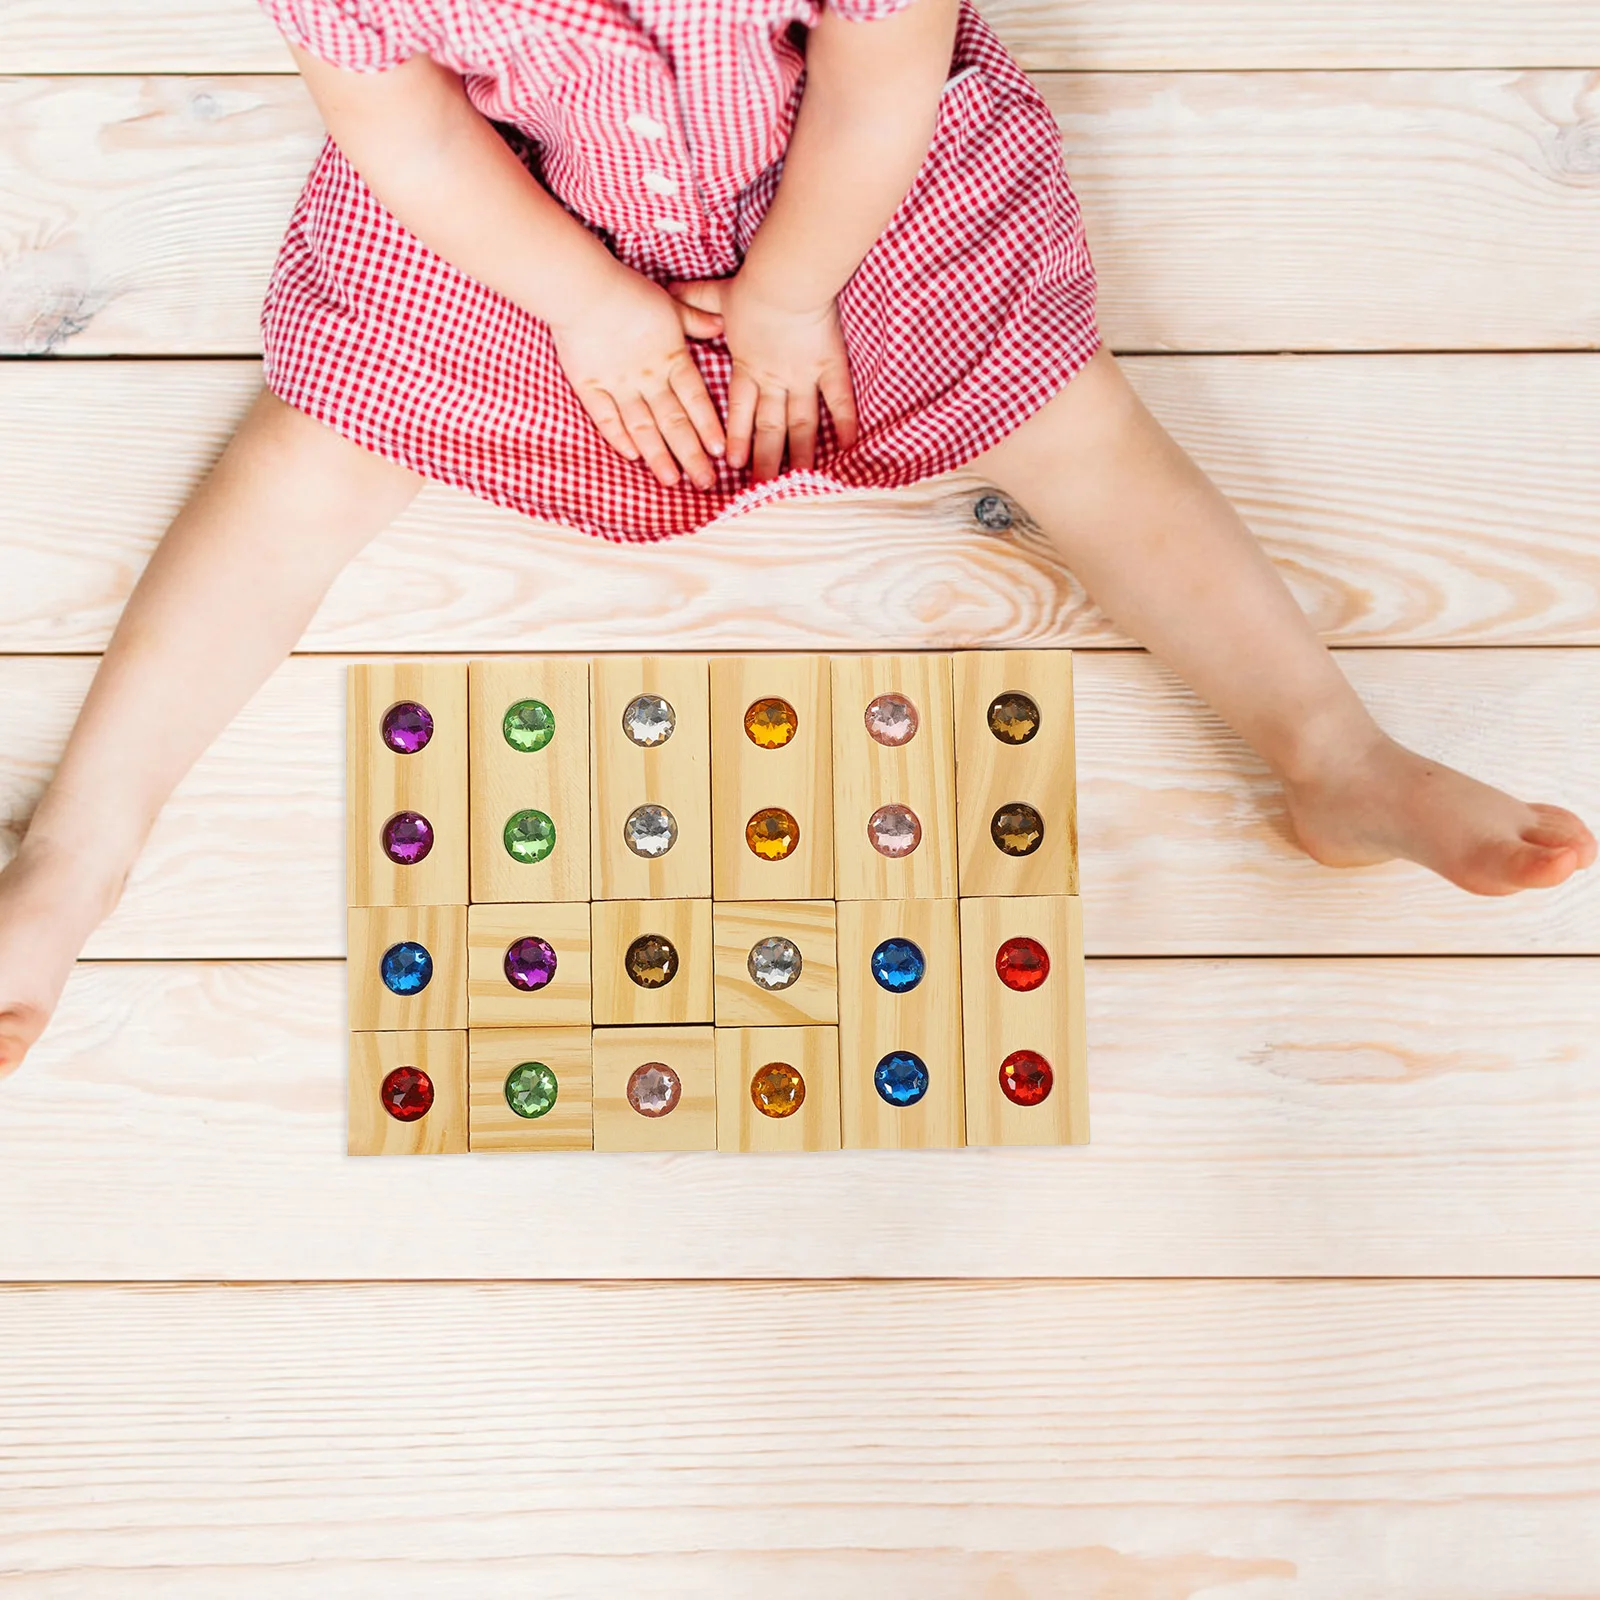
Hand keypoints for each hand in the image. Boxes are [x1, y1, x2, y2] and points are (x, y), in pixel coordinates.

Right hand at [547, 264, 725, 489]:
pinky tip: (631, 456)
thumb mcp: (670, 304)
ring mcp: (618, 384)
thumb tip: (721, 325)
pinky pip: (606, 418)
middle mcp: (648, 377)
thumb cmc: (629, 291)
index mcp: (671, 358)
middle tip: (705, 482)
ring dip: (658, 456)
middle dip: (691, 454)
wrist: (583, 289)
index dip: (708, 426)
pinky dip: (618, 437)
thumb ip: (694, 319)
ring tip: (672, 480)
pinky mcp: (590, 385)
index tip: (720, 452)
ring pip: (643, 427)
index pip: (695, 399)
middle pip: (674, 422)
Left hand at [668, 278, 858, 481]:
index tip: (732, 463)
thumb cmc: (751, 286)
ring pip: (801, 423)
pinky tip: (847, 447)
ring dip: (801, 453)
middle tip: (763, 489)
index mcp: (747, 366)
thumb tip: (669, 288)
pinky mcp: (828, 365)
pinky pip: (838, 399)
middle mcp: (774, 379)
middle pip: (769, 428)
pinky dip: (844, 422)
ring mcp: (802, 376)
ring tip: (800, 481)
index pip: (739, 410)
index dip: (736, 437)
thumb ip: (696, 299)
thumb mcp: (716, 294)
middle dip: (766, 460)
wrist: (785, 280)